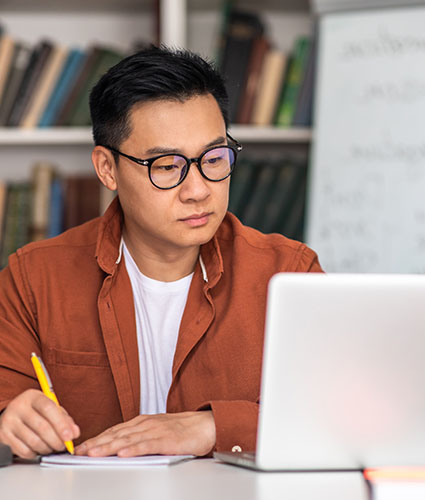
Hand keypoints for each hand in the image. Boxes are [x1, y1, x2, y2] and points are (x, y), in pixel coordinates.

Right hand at [0, 389, 79, 458]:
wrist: (11, 415)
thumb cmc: (35, 412)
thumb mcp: (50, 408)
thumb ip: (64, 419)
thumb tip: (74, 432)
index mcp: (33, 397)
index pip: (48, 408)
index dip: (61, 424)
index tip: (70, 436)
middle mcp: (19, 407)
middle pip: (42, 427)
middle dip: (56, 440)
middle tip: (63, 446)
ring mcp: (9, 422)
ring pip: (33, 441)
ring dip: (47, 448)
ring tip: (52, 447)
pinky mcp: (4, 436)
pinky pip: (23, 450)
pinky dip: (35, 453)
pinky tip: (39, 449)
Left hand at [75, 411, 215, 457]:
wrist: (204, 425)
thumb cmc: (180, 430)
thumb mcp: (155, 431)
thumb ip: (138, 438)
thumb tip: (118, 449)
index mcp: (141, 422)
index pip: (113, 431)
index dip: (96, 439)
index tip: (80, 448)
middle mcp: (145, 424)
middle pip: (116, 435)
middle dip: (96, 444)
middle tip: (79, 452)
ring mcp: (155, 431)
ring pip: (128, 439)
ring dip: (109, 447)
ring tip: (94, 453)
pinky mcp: (167, 440)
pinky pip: (147, 445)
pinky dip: (134, 449)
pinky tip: (123, 454)